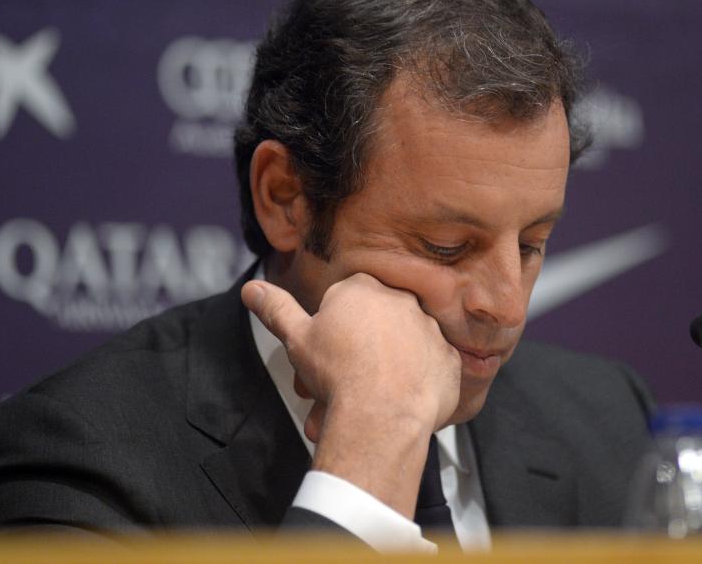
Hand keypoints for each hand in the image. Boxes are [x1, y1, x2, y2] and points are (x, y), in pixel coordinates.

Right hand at [241, 273, 460, 515]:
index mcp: (363, 288)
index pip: (346, 300)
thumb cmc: (338, 372)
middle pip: (374, 325)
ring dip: (387, 367)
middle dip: (356, 353)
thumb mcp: (296, 338)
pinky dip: (417, 382)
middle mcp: (402, 300)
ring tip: (367, 400)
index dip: (332, 330)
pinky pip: (431, 367)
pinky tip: (398, 401)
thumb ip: (276, 309)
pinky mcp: (449, 358)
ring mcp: (430, 328)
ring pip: (402, 347)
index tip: (326, 354)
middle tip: (339, 383)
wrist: (381, 413)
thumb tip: (252, 289)